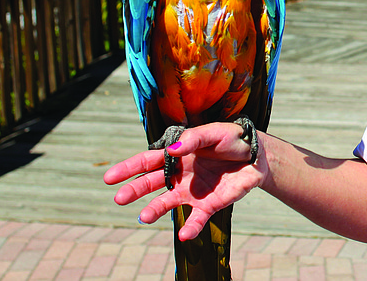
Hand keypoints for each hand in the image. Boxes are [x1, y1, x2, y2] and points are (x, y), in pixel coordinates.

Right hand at [103, 122, 265, 240]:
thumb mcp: (214, 132)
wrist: (257, 155)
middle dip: (134, 190)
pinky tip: (185, 235)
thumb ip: (193, 140)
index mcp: (178, 155)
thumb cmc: (232, 140)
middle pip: (151, 183)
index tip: (109, 178)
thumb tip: (171, 150)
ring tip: (144, 217)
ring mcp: (192, 191)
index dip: (128, 169)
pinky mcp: (209, 205)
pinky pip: (197, 219)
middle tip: (119, 198)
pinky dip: (190, 228)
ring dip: (155, 210)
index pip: (148, 161)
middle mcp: (180, 175)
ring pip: (167, 203)